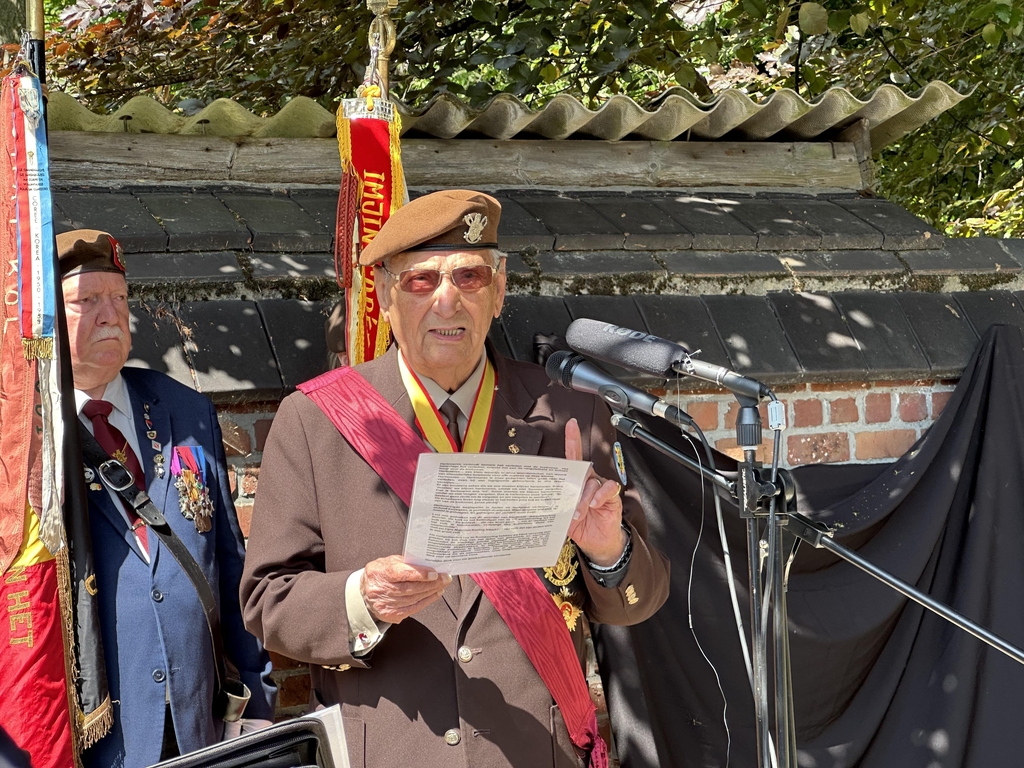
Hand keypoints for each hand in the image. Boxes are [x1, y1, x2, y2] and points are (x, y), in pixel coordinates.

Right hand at [360, 555, 451, 623]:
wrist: (365, 592)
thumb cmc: (381, 573)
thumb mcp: (389, 562)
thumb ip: (406, 563)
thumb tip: (428, 564)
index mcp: (379, 572)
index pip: (401, 574)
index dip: (420, 574)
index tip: (435, 573)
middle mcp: (380, 590)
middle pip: (410, 588)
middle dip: (432, 583)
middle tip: (445, 578)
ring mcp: (385, 604)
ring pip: (414, 599)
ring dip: (431, 592)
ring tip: (442, 585)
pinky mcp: (391, 615)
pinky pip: (413, 608)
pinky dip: (426, 601)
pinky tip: (435, 594)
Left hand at [564, 418, 626, 566]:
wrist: (596, 543)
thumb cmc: (580, 527)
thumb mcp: (564, 515)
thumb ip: (557, 504)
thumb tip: (544, 501)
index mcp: (576, 482)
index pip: (573, 457)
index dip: (572, 440)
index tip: (571, 424)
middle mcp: (589, 480)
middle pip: (581, 469)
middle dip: (573, 481)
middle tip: (567, 497)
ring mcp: (601, 487)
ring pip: (591, 482)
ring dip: (583, 498)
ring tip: (577, 513)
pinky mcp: (612, 496)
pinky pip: (608, 489)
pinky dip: (600, 495)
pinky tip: (594, 504)